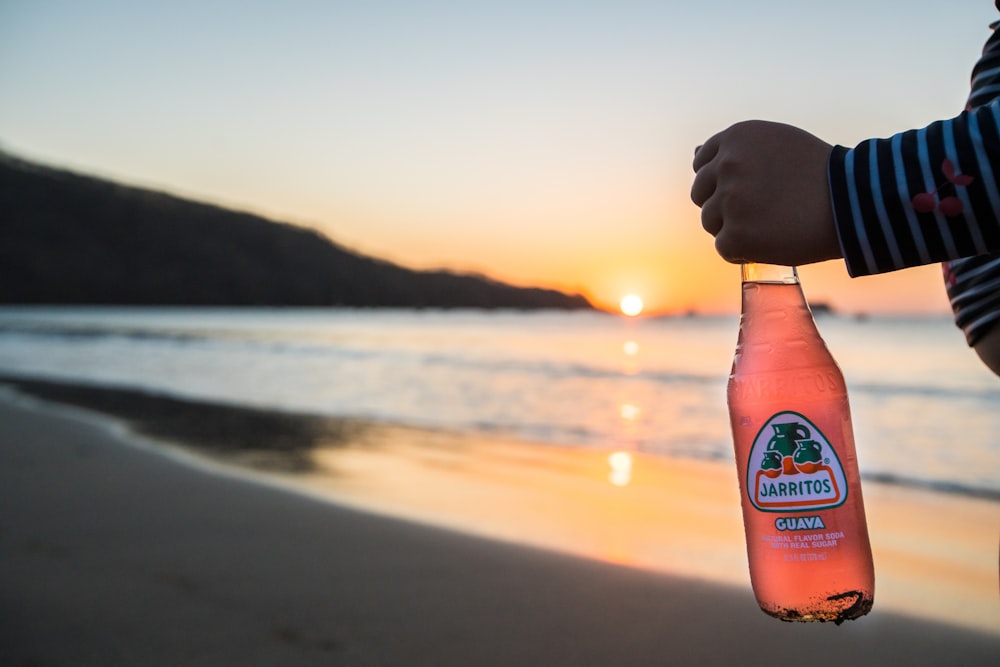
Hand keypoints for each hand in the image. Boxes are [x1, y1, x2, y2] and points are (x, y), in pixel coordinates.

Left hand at [690, 120, 840, 265]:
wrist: (852, 201)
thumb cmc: (818, 172)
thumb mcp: (776, 143)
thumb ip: (735, 149)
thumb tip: (696, 153)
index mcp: (735, 138)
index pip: (702, 164)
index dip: (722, 181)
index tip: (746, 189)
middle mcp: (726, 165)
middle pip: (701, 195)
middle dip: (723, 204)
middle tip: (760, 210)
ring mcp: (729, 201)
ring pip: (710, 221)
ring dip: (733, 227)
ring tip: (770, 224)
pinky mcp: (735, 235)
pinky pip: (724, 247)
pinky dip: (743, 250)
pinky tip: (771, 240)